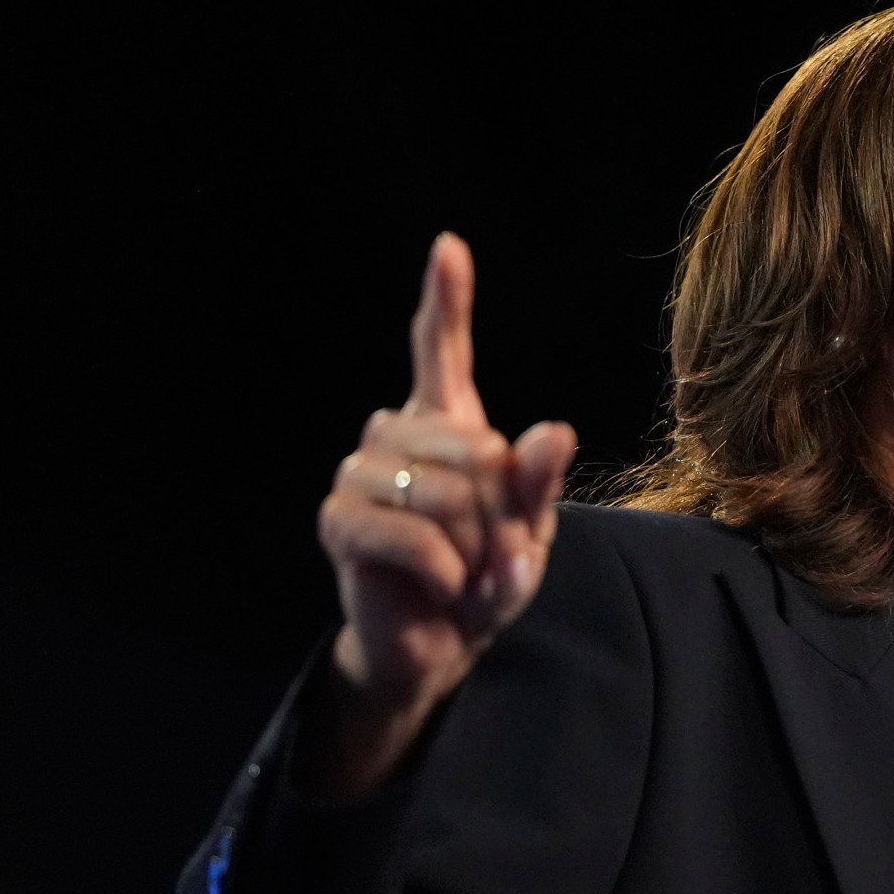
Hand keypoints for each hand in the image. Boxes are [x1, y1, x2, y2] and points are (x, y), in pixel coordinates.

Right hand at [306, 234, 576, 796]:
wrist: (439, 646)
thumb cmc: (485, 578)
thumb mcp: (529, 535)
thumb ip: (539, 485)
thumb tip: (554, 431)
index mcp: (447, 425)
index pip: (443, 351)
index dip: (447, 300)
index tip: (449, 247)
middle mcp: (395, 435)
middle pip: (473, 447)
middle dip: (502, 513)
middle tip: (499, 555)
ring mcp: (359, 474)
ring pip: (440, 491)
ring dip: (473, 544)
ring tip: (468, 571)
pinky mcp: (339, 520)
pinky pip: (407, 534)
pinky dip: (442, 568)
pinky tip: (442, 584)